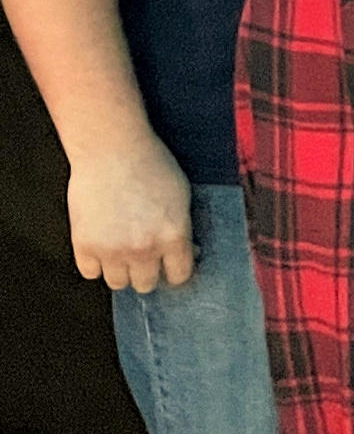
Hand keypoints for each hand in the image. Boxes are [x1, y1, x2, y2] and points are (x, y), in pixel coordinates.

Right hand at [66, 134, 193, 292]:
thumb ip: (183, 229)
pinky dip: (95, 262)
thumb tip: (189, 253)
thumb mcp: (182, 196)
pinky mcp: (84, 245)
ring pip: (118, 284)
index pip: (179, 277)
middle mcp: (144, 248)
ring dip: (121, 269)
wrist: (112, 148)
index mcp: (174, 236)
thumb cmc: (151, 164)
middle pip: (146, 284)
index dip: (176, 271)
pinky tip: (102, 243)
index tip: (171, 266)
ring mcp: (112, 250)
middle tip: (145, 254)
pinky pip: (90, 272)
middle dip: (148, 270)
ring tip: (122, 247)